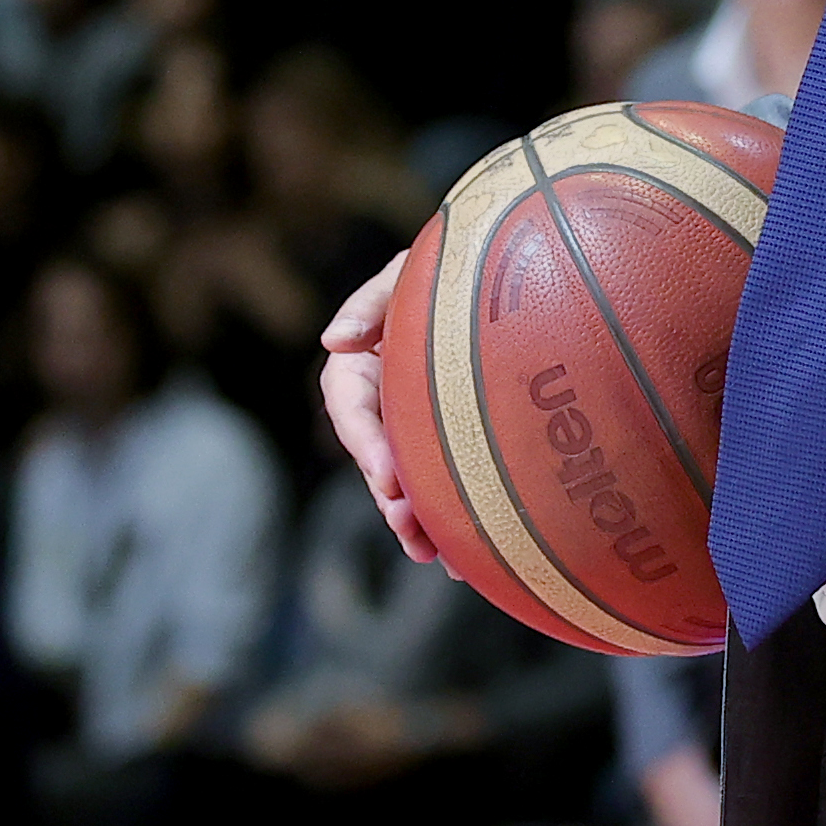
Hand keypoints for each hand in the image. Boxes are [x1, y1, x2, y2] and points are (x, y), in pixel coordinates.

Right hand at [318, 253, 440, 564]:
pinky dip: (449, 520)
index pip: (352, 408)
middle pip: (378, 458)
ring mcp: (413, 429)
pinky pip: (443, 486)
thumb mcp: (404, 274)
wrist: (492, 276)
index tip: (389, 478)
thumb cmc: (444, 267)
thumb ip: (371, 301)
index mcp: (359, 366)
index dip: (367, 446)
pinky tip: (464, 557)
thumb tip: (333, 339)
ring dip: (416, 523)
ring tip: (432, 555)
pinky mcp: (448, 445)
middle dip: (391, 498)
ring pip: (408, 483)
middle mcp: (382, 404)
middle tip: (410, 528)